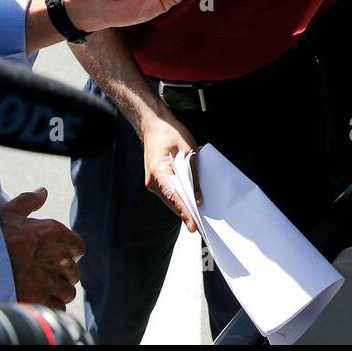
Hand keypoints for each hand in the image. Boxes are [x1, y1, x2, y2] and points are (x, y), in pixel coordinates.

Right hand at [0, 187, 86, 309]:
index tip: (57, 259)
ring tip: (42, 291)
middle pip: (74, 273)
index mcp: (54, 232)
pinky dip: (50, 307)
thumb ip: (29, 202)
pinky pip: (57, 307)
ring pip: (67, 292)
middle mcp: (56, 255)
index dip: (69, 255)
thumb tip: (43, 192)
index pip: (79, 248)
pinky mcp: (37, 299)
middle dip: (63, 276)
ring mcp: (47, 279)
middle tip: (47, 277)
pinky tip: (37, 301)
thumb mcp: (8, 212)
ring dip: (58, 293)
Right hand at [139, 111, 201, 232]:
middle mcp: (153, 180)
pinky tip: (190, 202)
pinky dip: (179, 198)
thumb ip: (192, 173)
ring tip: (196, 217)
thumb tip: (198, 195)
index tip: (193, 225)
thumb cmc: (170, 133)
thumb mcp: (187, 150)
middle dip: (185, 213)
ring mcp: (152, 181)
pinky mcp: (156, 180)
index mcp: (159, 171)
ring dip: (182, 206)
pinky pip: (169, 192)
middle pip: (171, 201)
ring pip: (170, 199)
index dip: (185, 211)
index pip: (174, 196)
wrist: (154, 124)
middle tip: (198, 227)